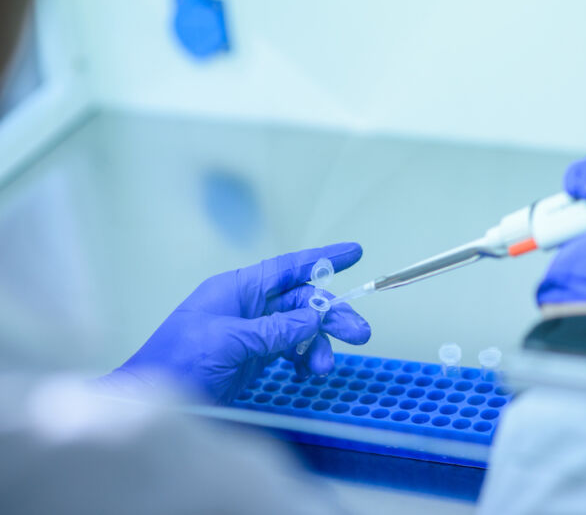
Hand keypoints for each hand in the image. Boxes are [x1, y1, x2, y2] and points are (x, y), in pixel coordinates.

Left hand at [99, 243, 370, 402]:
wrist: (153, 403)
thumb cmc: (179, 362)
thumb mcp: (230, 341)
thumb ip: (274, 330)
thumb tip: (313, 320)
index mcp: (238, 289)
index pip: (287, 268)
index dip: (322, 259)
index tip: (355, 252)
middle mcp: (248, 306)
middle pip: (302, 301)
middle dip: (331, 316)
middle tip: (360, 334)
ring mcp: (252, 333)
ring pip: (300, 329)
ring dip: (318, 346)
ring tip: (322, 370)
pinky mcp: (254, 357)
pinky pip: (290, 350)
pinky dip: (303, 360)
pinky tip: (306, 373)